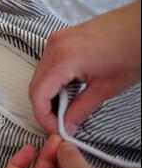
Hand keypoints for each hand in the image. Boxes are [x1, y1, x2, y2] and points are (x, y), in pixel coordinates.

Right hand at [29, 0, 140, 133]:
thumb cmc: (134, 49)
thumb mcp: (107, 88)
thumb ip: (81, 110)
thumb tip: (67, 124)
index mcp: (63, 58)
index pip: (37, 94)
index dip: (43, 117)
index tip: (56, 129)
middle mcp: (54, 46)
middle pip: (35, 85)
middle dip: (44, 108)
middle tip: (60, 123)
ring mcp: (57, 40)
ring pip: (40, 76)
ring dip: (49, 95)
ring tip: (67, 108)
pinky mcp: (63, 39)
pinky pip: (48, 65)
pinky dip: (54, 81)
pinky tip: (69, 90)